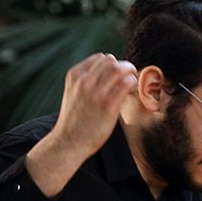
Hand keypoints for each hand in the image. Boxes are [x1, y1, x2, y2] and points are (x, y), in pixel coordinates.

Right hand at [26, 53, 137, 195]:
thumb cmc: (74, 120)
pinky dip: (131, 82)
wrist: (69, 141)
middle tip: (130, 73)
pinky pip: (125, 84)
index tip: (117, 72)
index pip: (99, 58)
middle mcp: (84, 81)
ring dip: (129, 71)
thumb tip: (107, 74)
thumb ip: (85, 82)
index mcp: (75, 76)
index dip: (112, 63)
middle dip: (123, 65)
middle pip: (110, 61)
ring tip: (132, 78)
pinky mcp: (107, 105)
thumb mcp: (73, 93)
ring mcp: (96, 92)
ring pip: (118, 69)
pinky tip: (132, 87)